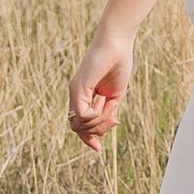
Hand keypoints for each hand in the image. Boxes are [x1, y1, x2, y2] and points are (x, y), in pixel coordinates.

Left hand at [69, 16, 135, 149]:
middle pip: (78, 128)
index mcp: (85, 97)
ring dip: (98, 123)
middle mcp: (76, 95)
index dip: (88, 139)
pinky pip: (82, 115)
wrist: (118, 43)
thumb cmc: (119, 64)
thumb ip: (109, 111)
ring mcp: (75, 92)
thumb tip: (106, 126)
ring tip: (110, 108)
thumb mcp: (115, 94)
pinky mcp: (77, 88)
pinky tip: (104, 103)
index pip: (80, 125)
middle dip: (97, 131)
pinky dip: (95, 116)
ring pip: (79, 124)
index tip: (99, 150)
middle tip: (114, 118)